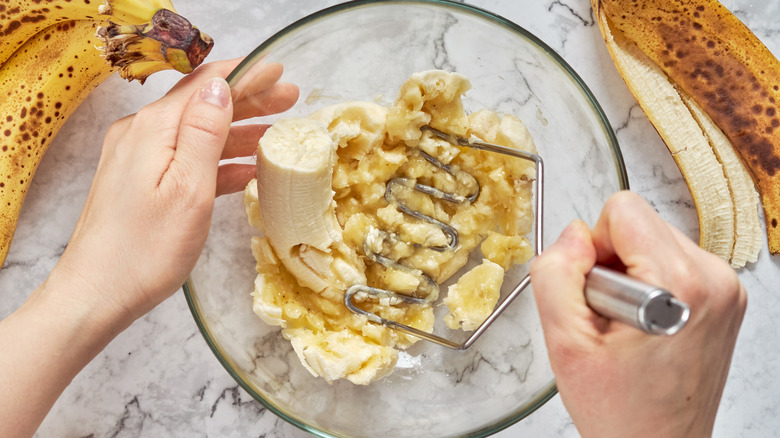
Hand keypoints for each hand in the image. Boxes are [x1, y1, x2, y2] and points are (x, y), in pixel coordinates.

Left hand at [48, 58, 298, 321]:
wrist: (97, 294)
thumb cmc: (145, 250)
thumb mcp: (188, 189)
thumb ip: (205, 134)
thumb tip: (220, 87)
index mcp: (154, 129)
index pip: (205, 86)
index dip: (245, 75)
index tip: (279, 70)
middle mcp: (142, 135)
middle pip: (203, 105)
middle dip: (248, 99)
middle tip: (290, 97)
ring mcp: (139, 159)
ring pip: (198, 134)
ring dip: (239, 131)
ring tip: (279, 133)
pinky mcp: (140, 182)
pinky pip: (187, 160)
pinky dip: (219, 161)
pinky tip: (248, 170)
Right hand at [530, 191, 745, 437]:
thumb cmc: (622, 410)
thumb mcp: (564, 342)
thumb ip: (556, 273)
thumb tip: (573, 234)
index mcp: (681, 283)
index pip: (623, 209)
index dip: (593, 249)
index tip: (596, 294)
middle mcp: (715, 279)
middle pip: (639, 223)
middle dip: (611, 263)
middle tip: (609, 317)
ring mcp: (726, 288)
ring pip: (652, 240)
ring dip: (628, 274)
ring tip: (626, 326)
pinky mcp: (724, 296)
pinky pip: (670, 260)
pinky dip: (648, 284)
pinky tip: (643, 327)